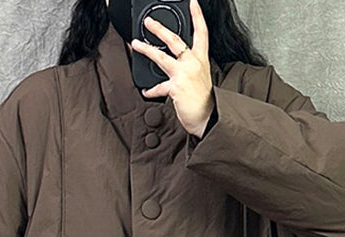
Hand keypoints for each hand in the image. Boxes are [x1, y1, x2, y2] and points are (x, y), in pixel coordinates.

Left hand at [131, 0, 214, 137]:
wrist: (208, 118)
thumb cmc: (204, 101)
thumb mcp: (200, 78)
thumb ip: (188, 68)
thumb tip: (174, 64)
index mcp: (201, 60)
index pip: (201, 32)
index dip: (197, 16)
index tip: (193, 3)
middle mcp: (193, 64)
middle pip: (175, 40)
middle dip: (160, 29)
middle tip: (149, 21)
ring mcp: (184, 74)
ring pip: (161, 57)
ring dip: (147, 49)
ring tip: (136, 44)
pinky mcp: (176, 87)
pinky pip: (158, 87)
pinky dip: (151, 90)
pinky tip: (145, 91)